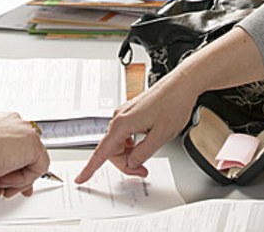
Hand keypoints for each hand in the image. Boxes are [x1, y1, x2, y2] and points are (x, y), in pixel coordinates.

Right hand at [0, 113, 50, 198]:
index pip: (14, 144)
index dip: (13, 165)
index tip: (6, 180)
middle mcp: (12, 123)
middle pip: (26, 152)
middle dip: (20, 175)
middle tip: (9, 190)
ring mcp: (25, 130)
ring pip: (32, 161)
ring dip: (17, 179)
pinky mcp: (34, 142)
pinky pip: (39, 167)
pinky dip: (24, 179)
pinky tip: (6, 178)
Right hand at [74, 73, 198, 183]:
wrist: (181, 85)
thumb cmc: (174, 103)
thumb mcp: (161, 136)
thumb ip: (143, 153)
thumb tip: (131, 163)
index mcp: (124, 123)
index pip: (102, 151)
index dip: (90, 167)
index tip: (82, 178)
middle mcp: (120, 117)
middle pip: (112, 150)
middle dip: (125, 163)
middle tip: (143, 170)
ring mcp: (125, 114)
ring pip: (119, 143)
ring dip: (130, 154)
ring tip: (147, 156)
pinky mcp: (131, 113)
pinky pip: (124, 135)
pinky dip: (131, 144)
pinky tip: (144, 144)